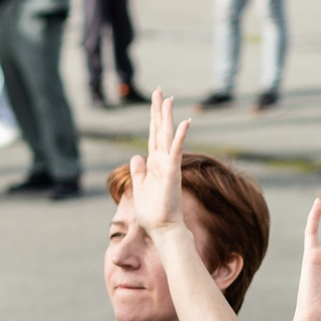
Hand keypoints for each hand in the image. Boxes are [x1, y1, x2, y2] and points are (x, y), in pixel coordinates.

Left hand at [127, 90, 192, 240]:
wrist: (162, 229)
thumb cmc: (153, 213)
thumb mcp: (139, 188)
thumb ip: (138, 171)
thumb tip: (135, 156)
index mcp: (154, 164)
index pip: (153, 136)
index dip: (153, 119)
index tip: (155, 102)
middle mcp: (163, 161)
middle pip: (160, 130)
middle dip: (159, 111)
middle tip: (160, 91)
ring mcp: (169, 166)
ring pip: (168, 136)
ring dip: (168, 117)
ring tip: (169, 99)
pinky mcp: (172, 173)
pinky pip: (176, 151)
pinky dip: (180, 137)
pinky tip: (185, 122)